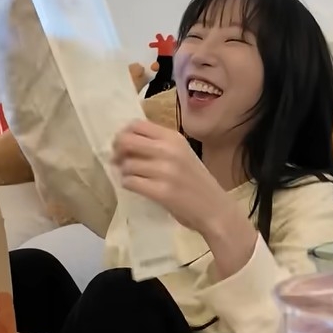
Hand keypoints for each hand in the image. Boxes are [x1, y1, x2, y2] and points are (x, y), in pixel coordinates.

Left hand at [112, 120, 232, 234]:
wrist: (214, 207)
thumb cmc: (195, 180)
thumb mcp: (181, 153)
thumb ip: (158, 144)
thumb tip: (123, 142)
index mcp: (173, 138)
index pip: (137, 125)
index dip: (124, 134)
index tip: (123, 144)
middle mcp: (169, 150)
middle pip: (127, 141)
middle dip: (117, 151)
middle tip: (118, 160)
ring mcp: (165, 171)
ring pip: (126, 164)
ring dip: (124, 172)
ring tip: (134, 177)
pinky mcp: (161, 191)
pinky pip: (130, 182)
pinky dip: (128, 184)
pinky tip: (137, 186)